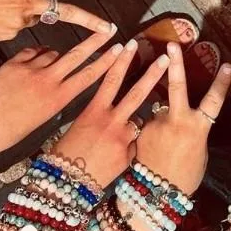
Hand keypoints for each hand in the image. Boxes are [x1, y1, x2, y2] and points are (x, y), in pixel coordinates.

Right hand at [0, 0, 112, 41]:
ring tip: (4, 6)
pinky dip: (15, 21)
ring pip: (39, 15)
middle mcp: (29, 0)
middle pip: (69, 10)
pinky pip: (22, 27)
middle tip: (110, 28)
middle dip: (92, 21)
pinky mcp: (13, 35)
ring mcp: (22, 20)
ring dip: (33, 12)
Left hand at [0, 29, 116, 153]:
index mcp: (58, 99)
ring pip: (54, 53)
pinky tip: (34, 61)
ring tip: (50, 67)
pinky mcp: (14, 63)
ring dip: (56, 56)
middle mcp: (47, 81)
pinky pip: (33, 51)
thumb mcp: (43, 117)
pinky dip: (37, 53)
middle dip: (95, 41)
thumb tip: (65, 78)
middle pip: (77, 55)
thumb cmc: (12, 130)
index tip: (118, 49)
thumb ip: (58, 95)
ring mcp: (30, 70)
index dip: (106, 60)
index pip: (89, 75)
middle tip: (107, 29)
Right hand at [51, 39, 169, 186]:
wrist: (65, 186)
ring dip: (139, 121)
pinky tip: (117, 158)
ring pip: (140, 120)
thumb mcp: (79, 126)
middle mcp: (110, 121)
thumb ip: (100, 115)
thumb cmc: (65, 154)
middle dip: (152, 73)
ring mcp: (123, 138)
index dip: (120, 61)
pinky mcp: (129, 154)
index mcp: (94, 111)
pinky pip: (136, 145)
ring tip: (137, 124)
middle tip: (165, 57)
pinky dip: (131, 148)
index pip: (110, 79)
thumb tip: (114, 109)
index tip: (128, 44)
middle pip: (136, 92)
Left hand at [135, 42, 230, 194]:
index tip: (230, 65)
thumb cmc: (186, 177)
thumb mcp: (199, 152)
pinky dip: (152, 130)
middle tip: (172, 44)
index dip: (223, 82)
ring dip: (163, 113)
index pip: (214, 99)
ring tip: (165, 136)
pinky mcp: (141, 129)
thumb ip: (194, 129)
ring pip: (161, 108)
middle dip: (175, 63)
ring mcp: (156, 124)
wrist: (155, 196)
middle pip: (177, 86)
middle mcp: (176, 121)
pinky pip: (150, 123)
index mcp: (197, 128)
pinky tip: (152, 147)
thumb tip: (189, 116)